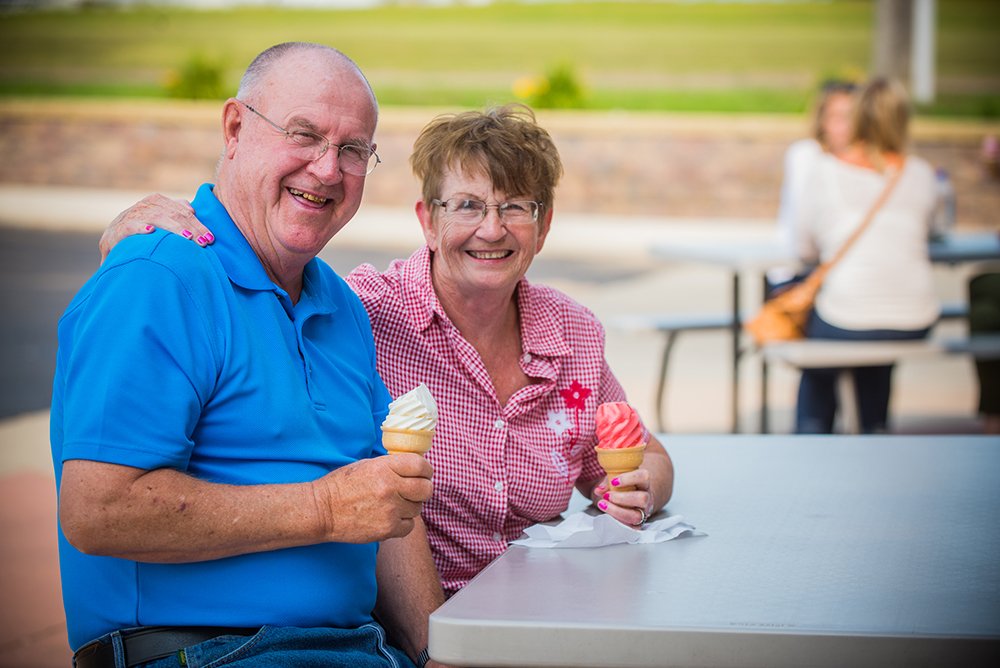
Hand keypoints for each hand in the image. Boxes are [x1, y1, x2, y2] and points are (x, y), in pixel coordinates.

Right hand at [99, 193, 209, 262]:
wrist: (112, 241)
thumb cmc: (141, 230)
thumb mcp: (159, 219)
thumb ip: (174, 212)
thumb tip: (192, 208)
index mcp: (156, 201)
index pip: (182, 211)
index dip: (197, 223)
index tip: (211, 238)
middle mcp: (144, 206)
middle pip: (172, 214)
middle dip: (191, 228)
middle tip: (204, 242)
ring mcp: (129, 217)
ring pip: (156, 219)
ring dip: (173, 228)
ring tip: (187, 238)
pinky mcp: (117, 231)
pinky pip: (130, 227)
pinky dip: (140, 228)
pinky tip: (151, 231)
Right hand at [312, 454, 432, 542]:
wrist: (322, 511)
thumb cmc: (342, 485)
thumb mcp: (367, 465)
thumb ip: (392, 466)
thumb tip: (415, 468)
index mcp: (385, 467)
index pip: (421, 465)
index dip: (426, 470)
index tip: (424, 474)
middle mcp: (390, 487)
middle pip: (426, 489)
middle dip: (423, 489)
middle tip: (414, 491)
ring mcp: (390, 510)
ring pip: (418, 508)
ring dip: (410, 507)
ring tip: (394, 505)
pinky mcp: (387, 529)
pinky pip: (409, 526)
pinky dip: (403, 523)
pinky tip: (389, 518)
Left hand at [594, 468, 651, 527]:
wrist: (635, 496)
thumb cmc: (625, 486)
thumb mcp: (616, 480)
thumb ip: (607, 483)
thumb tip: (599, 490)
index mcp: (644, 482)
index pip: (643, 477)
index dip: (629, 479)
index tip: (613, 481)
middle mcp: (647, 497)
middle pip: (642, 498)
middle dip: (622, 498)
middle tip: (607, 496)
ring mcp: (644, 511)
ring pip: (637, 515)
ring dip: (617, 511)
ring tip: (604, 505)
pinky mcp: (639, 523)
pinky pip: (631, 525)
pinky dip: (617, 519)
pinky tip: (609, 513)